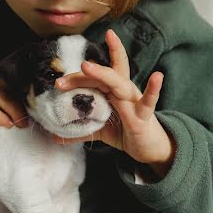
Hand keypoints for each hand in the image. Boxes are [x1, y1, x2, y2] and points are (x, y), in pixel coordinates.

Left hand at [54, 29, 175, 176]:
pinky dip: (153, 89)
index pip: (96, 74)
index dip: (81, 70)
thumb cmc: (125, 131)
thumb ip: (80, 130)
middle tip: (60, 82)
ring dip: (102, 74)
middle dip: (81, 75)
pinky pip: (149, 101)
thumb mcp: (100, 130)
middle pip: (102, 75)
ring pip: (118, 83)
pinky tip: (157, 76)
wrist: (149, 147)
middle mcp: (123, 89)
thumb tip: (56, 137)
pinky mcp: (144, 115)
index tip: (61, 76)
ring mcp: (134, 100)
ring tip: (87, 66)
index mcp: (112, 89)